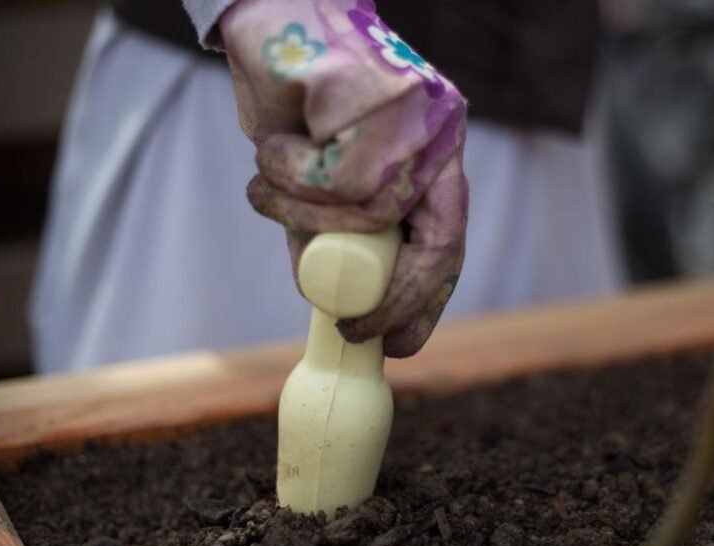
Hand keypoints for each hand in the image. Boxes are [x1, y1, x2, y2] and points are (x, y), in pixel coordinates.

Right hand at [220, 0, 467, 356]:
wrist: (268, 12)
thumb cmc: (291, 102)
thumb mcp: (313, 185)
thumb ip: (330, 236)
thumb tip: (338, 305)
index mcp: (434, 162)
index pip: (447, 248)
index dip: (423, 304)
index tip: (394, 344)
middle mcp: (441, 139)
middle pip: (440, 243)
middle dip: (394, 299)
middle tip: (349, 327)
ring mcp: (421, 116)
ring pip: (371, 211)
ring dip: (302, 215)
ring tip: (266, 186)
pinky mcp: (386, 94)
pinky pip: (335, 174)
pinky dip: (289, 175)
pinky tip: (274, 145)